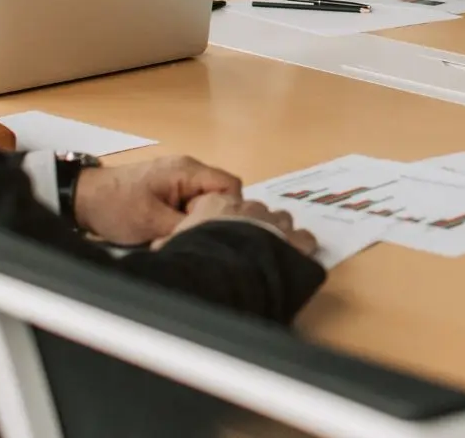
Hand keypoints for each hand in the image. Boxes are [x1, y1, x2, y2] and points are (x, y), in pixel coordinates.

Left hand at [71, 156, 243, 245]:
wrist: (81, 198)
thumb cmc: (115, 205)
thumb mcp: (151, 222)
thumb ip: (185, 227)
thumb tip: (212, 236)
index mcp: (187, 171)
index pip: (230, 184)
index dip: (231, 208)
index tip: (216, 229)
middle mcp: (187, 170)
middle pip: (219, 194)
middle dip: (212, 217)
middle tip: (195, 236)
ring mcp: (177, 179)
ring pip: (204, 201)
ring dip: (195, 220)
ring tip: (181, 235)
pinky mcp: (168, 189)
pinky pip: (189, 204)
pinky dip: (184, 219)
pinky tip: (172, 231)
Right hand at [156, 192, 317, 257]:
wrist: (225, 261)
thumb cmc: (195, 251)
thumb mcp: (174, 244)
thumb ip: (172, 242)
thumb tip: (160, 248)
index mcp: (215, 202)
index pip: (220, 204)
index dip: (222, 220)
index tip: (219, 236)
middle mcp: (248, 205)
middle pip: (253, 211)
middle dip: (252, 226)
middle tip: (245, 249)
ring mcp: (274, 219)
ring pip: (280, 221)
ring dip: (277, 234)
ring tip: (269, 255)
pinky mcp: (295, 238)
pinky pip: (304, 239)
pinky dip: (300, 249)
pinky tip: (293, 261)